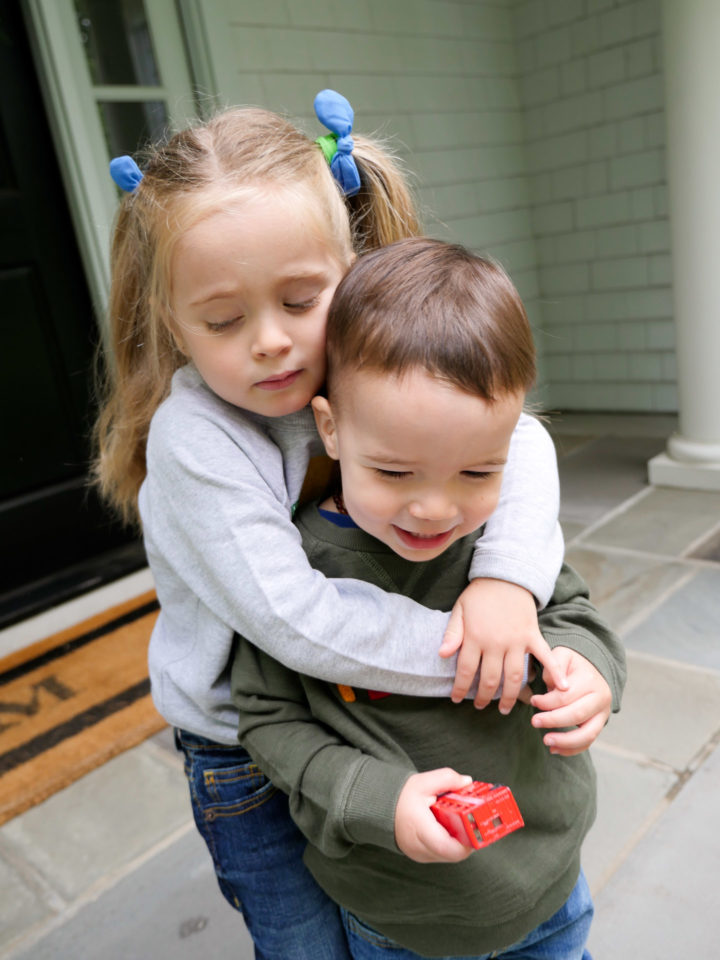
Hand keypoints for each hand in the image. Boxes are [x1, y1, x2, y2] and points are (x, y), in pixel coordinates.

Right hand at [395, 769, 474, 862]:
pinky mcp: (421, 856)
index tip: (476, 825)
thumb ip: (447, 779)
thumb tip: (467, 781)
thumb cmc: (400, 797)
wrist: (378, 808)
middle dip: (467, 837)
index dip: (468, 840)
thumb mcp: (423, 782)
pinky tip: (449, 826)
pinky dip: (449, 841)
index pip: (450, 848)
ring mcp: (420, 855)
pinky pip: (442, 853)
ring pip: (449, 855)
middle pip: (454, 853)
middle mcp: (421, 849)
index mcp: (421, 831)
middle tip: (473, 820)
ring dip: (459, 840)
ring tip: (461, 821)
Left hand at [439, 579, 567, 712]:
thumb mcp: (459, 610)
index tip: (457, 699)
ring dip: (509, 696)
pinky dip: (554, 672)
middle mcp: (496, 643)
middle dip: (484, 697)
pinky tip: (562, 688)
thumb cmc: (479, 594)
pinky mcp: (532, 636)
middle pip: (490, 679)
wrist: (506, 575)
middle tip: (479, 707)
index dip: (461, 688)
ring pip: (514, 676)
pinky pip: (544, 657)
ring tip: (504, 709)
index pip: (466, 671)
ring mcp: (517, 641)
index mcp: (475, 637)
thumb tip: (442, 655)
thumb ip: (452, 634)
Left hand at [530, 646, 611, 755]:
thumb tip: (555, 686)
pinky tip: (555, 750)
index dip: (547, 701)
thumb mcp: (562, 655)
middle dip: (553, 721)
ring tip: (546, 741)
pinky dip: (572, 749)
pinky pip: (588, 742)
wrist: (590, 669)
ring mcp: (603, 714)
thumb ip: (555, 665)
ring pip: (588, 734)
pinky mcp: (599, 725)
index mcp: (590, 680)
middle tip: (534, 722)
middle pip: (577, 715)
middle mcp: (601, 698)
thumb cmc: (571, 664)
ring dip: (565, 741)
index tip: (533, 701)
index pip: (566, 696)